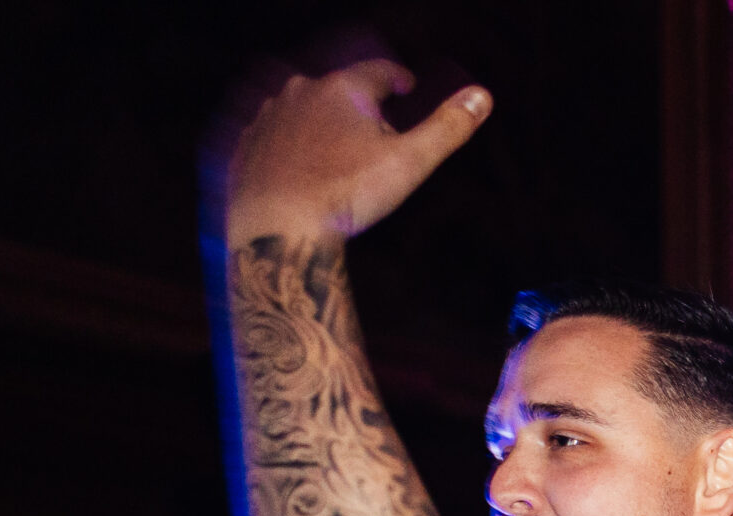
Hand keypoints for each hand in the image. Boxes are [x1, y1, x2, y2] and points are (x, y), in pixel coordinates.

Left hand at [217, 61, 490, 245]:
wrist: (278, 228)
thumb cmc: (346, 195)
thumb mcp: (410, 163)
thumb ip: (447, 127)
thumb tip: (482, 97)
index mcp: (344, 89)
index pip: (380, 71)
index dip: (400, 80)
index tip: (408, 88)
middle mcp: (303, 91)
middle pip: (342, 89)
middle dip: (362, 105)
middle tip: (378, 130)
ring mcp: (271, 115)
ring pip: (307, 108)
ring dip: (325, 122)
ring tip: (341, 151)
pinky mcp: (250, 142)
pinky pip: (278, 133)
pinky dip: (294, 144)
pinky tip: (306, 168)